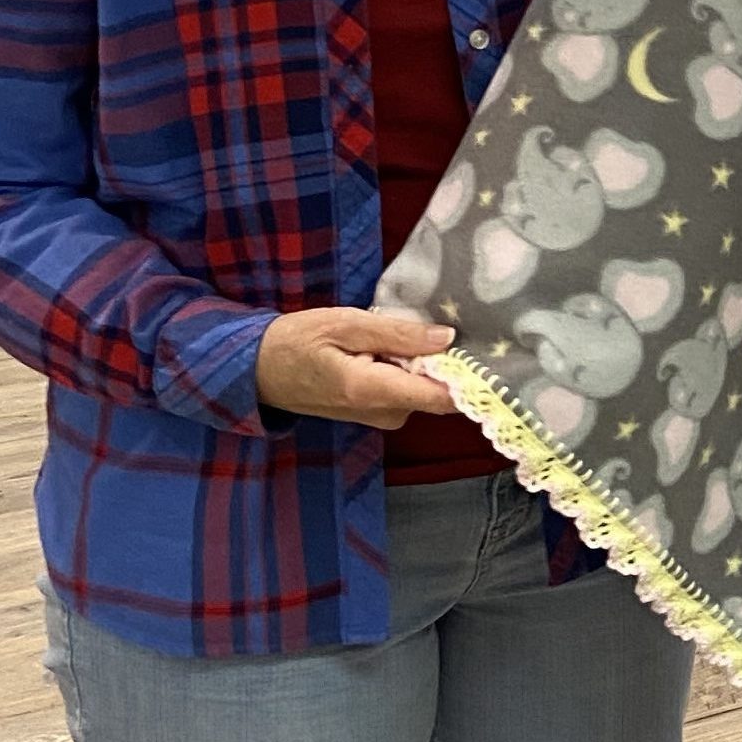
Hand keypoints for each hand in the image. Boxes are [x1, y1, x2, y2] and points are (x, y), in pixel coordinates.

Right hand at [255, 307, 461, 427]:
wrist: (256, 372)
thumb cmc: (296, 342)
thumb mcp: (345, 323)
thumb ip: (397, 333)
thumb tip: (447, 339)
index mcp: (375, 392)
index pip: (443, 398)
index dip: (469, 378)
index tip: (486, 352)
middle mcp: (385, 414)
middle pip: (437, 393)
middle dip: (442, 362)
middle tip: (435, 325)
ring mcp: (381, 418)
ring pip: (422, 391)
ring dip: (420, 364)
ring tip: (401, 334)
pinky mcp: (377, 414)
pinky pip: (406, 392)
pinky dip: (405, 371)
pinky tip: (389, 350)